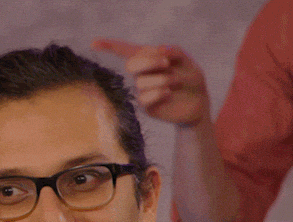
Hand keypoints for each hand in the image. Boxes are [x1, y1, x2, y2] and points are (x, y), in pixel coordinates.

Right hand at [91, 38, 208, 125]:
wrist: (198, 103)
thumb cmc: (191, 79)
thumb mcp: (187, 61)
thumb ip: (174, 51)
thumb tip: (160, 49)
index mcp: (149, 59)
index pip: (126, 51)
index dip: (109, 46)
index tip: (93, 43)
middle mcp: (142, 75)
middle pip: (131, 64)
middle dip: (148, 61)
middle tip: (167, 63)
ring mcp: (143, 91)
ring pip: (141, 82)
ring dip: (161, 78)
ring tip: (175, 82)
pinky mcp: (147, 107)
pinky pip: (145, 98)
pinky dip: (158, 93)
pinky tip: (168, 93)